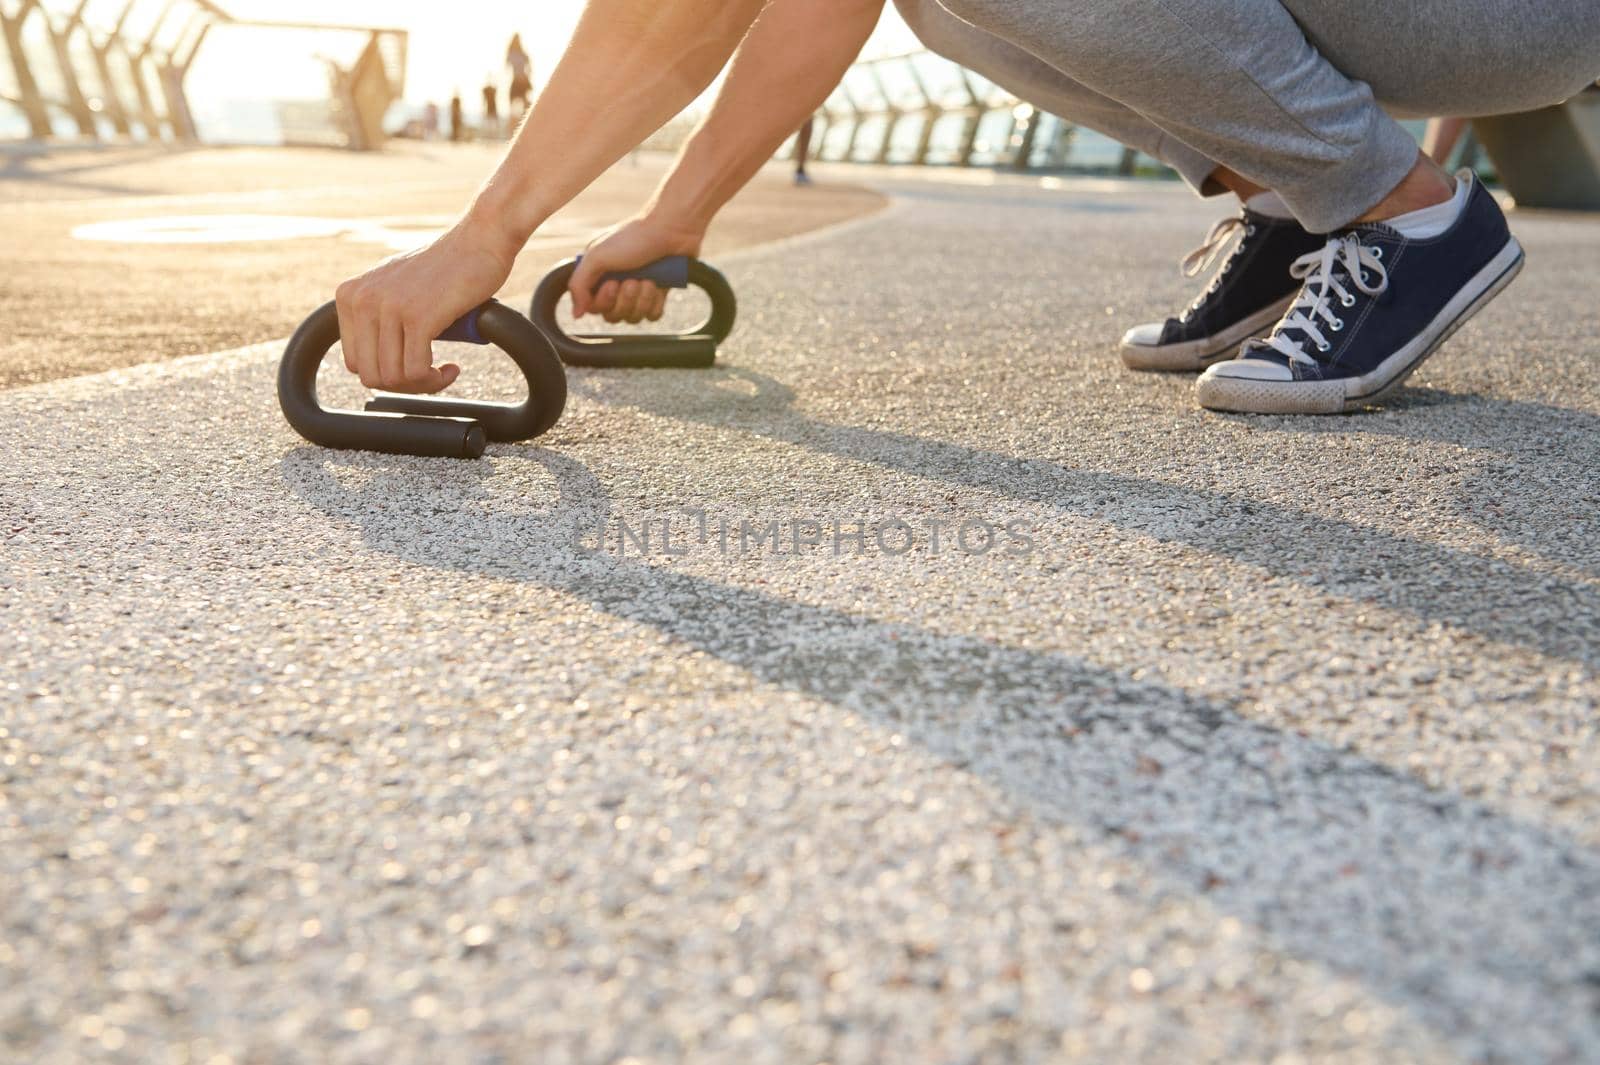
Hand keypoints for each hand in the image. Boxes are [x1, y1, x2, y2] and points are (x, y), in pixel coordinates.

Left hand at [334, 215, 519, 393]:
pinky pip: (417, 371)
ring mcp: (389, 307)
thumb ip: (376, 316)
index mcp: (350, 295)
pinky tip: (453, 369)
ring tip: (444, 372)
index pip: (354, 361)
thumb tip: (374, 362)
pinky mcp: (417, 317)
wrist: (480, 240)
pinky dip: (436, 380)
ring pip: (394, 378)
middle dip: (405, 385)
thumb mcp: (395, 288)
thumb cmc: (447, 268)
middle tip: (431, 376)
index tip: (414, 368)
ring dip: (424, 385)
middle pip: (371, 375)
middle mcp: (362, 300)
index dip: (387, 374)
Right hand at [569, 213, 704, 322]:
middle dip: (624, 301)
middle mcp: (616, 284)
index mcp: (599, 275)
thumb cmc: (634, 238)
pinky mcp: (658, 293)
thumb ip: (579, 284)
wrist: (673, 229)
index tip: (612, 283)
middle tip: (632, 280)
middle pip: (613, 316)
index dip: (603, 302)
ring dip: (641, 300)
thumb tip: (576, 314)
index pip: (594, 308)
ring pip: (633, 317)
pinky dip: (655, 303)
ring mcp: (638, 290)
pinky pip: (652, 315)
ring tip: (648, 280)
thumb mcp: (597, 256)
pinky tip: (659, 286)